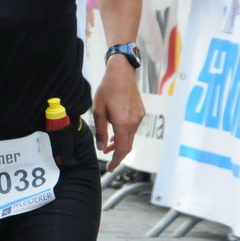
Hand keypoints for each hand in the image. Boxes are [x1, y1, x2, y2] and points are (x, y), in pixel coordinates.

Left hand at [91, 57, 144, 172]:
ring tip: (109, 146)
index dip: (116, 161)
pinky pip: (133, 128)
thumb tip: (102, 147)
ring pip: (130, 137)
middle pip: (128, 145)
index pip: (122, 149)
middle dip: (118, 155)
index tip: (110, 168)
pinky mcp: (140, 112)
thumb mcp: (98, 110)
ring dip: (120, 143)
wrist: (122, 72)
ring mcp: (139, 117)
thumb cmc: (108, 89)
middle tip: (108, 161)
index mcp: (123, 123)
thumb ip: (101, 131)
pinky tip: (116, 132)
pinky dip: (125, 134)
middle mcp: (134, 122)